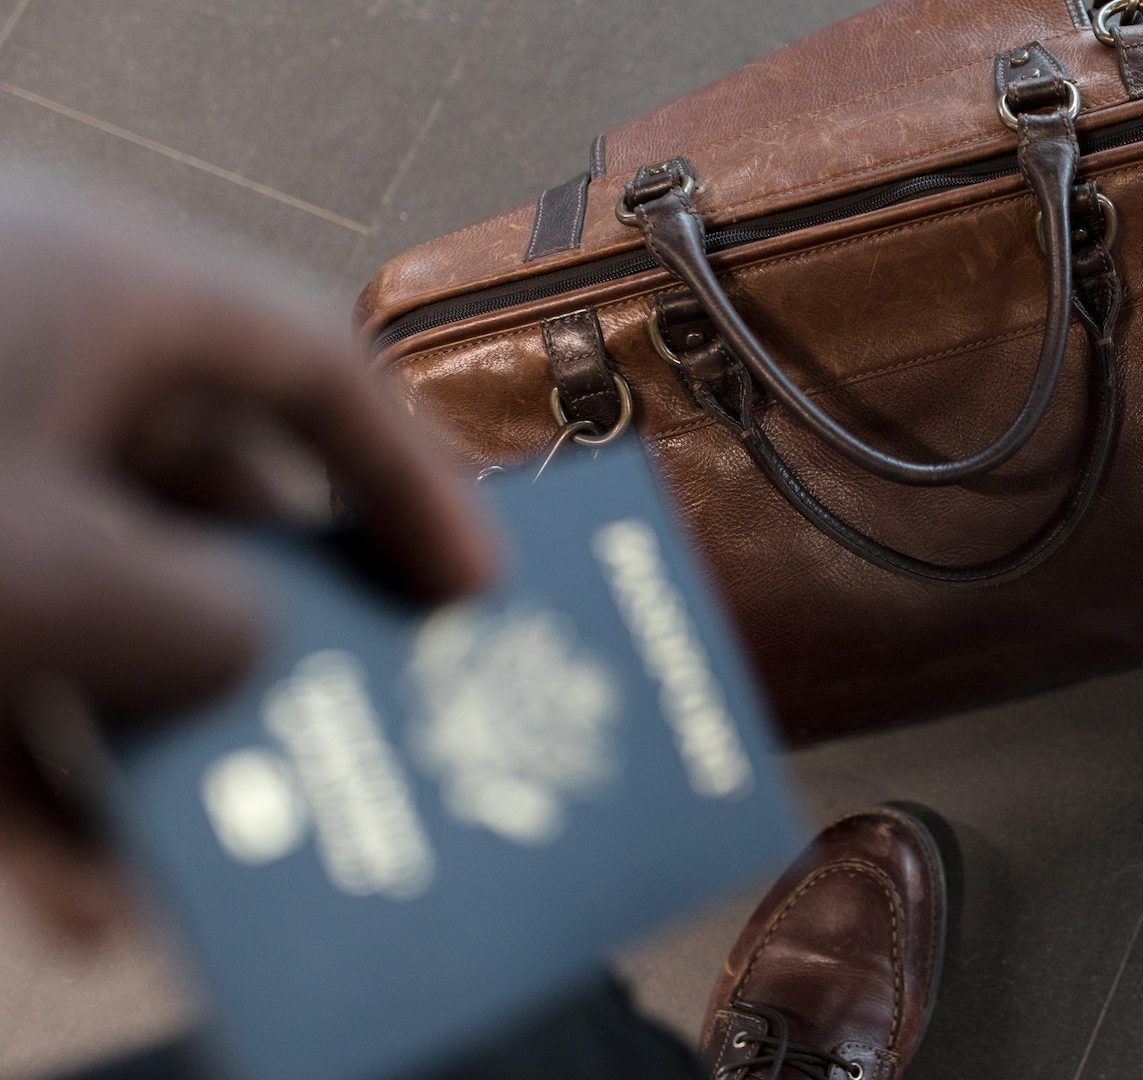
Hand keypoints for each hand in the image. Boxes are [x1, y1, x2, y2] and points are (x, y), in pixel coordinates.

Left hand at [0, 179, 497, 938]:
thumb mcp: (57, 575)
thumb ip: (205, 622)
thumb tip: (241, 652)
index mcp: (101, 290)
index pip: (314, 370)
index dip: (412, 487)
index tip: (473, 596)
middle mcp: (25, 353)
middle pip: (204, 499)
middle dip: (275, 641)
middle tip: (357, 724)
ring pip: (85, 602)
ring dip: (147, 740)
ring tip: (214, 855)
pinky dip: (22, 768)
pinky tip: (62, 889)